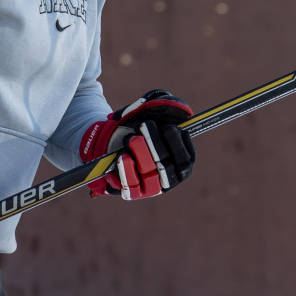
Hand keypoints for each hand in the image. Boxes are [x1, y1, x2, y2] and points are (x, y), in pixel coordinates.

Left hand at [81, 89, 195, 199]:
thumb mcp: (149, 108)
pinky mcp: (133, 192)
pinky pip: (132, 185)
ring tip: (131, 138)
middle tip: (146, 125)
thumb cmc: (136, 124)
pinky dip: (128, 169)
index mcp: (179, 161)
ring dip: (141, 152)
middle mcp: (168, 178)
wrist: (107, 139)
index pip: (187, 158)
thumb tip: (184, 112)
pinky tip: (124, 155)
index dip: (180, 144)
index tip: (169, 128)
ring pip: (151, 173)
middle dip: (157, 144)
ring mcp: (151, 187)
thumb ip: (165, 104)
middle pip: (169, 165)